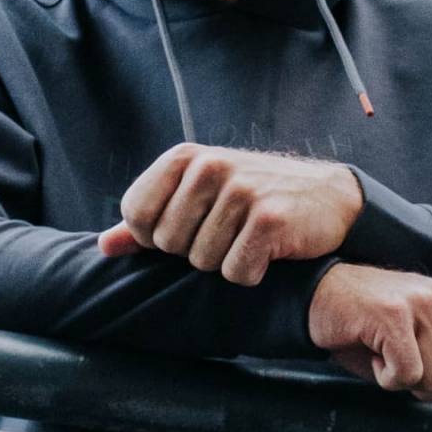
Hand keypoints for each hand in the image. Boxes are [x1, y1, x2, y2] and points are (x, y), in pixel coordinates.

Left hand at [97, 143, 363, 284]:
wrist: (327, 197)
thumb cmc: (255, 198)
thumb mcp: (198, 198)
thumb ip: (148, 221)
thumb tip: (104, 246)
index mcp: (185, 158)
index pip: (137, 215)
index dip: (156, 237)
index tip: (189, 229)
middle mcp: (210, 167)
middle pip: (169, 244)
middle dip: (195, 251)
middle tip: (229, 233)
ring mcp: (240, 191)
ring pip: (203, 262)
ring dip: (227, 262)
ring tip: (250, 239)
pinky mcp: (269, 219)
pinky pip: (236, 272)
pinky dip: (253, 273)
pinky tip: (270, 252)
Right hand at [308, 263, 431, 426]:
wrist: (319, 296)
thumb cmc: (372, 330)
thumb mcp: (424, 357)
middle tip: (407, 372)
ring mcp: (422, 303)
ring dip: (406, 384)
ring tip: (387, 358)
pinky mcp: (393, 314)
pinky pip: (406, 375)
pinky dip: (386, 379)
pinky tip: (374, 356)